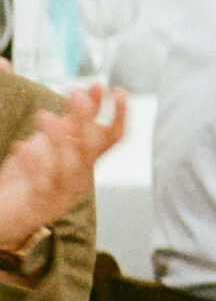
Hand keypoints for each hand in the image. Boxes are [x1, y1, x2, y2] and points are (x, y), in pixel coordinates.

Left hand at [0, 85, 125, 253]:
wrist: (9, 212)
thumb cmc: (33, 174)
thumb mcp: (55, 140)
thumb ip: (73, 117)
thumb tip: (88, 88)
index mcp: (87, 158)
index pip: (113, 136)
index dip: (119, 115)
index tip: (118, 91)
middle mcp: (80, 175)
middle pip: (93, 147)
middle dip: (86, 118)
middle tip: (75, 93)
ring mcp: (63, 191)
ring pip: (71, 166)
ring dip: (60, 139)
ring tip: (43, 116)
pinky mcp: (41, 203)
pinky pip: (42, 184)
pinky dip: (34, 164)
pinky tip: (22, 146)